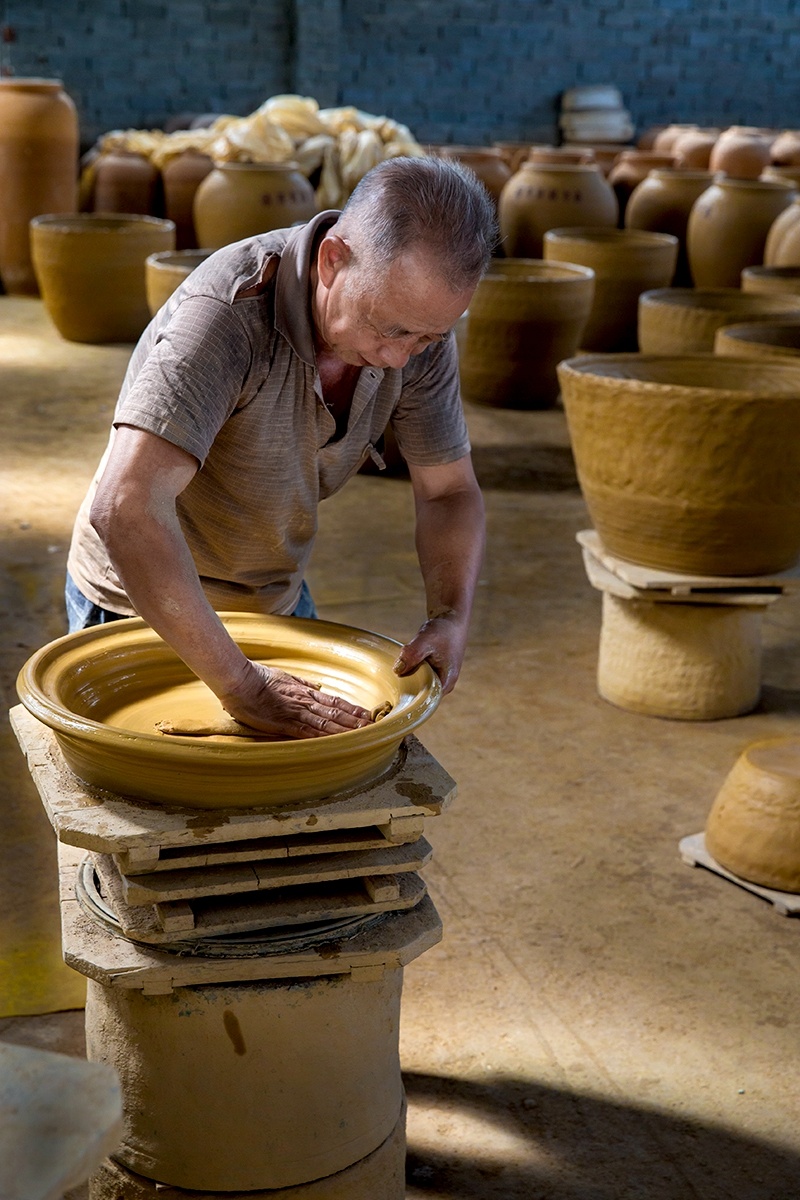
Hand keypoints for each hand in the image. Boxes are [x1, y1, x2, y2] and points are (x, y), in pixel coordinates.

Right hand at [221, 661, 372, 738]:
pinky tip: (337, 742)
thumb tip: (317, 687)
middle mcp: (306, 702)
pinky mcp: (286, 723)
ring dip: (347, 729)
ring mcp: (297, 712)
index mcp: (305, 692)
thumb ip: (302, 683)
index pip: (335, 702)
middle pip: (337, 713)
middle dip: (357, 721)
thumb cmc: (258, 679)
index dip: (353, 709)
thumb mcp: (284, 677)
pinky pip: (310, 731)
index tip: (368, 715)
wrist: (240, 681)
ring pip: (328, 722)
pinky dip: (326, 737)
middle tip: (376, 727)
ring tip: (364, 734)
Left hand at [393, 612, 468, 693]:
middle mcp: (444, 685)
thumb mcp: (426, 640)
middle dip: (406, 690)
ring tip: (395, 674)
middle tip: (390, 683)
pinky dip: (410, 673)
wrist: (452, 618)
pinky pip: (419, 679)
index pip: (425, 702)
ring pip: (419, 686)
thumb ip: (412, 654)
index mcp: (446, 682)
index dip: (409, 700)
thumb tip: (397, 670)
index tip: (394, 693)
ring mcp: (439, 679)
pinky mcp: (434, 673)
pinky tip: (400, 668)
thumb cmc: (443, 630)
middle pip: (420, 696)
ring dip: (407, 680)